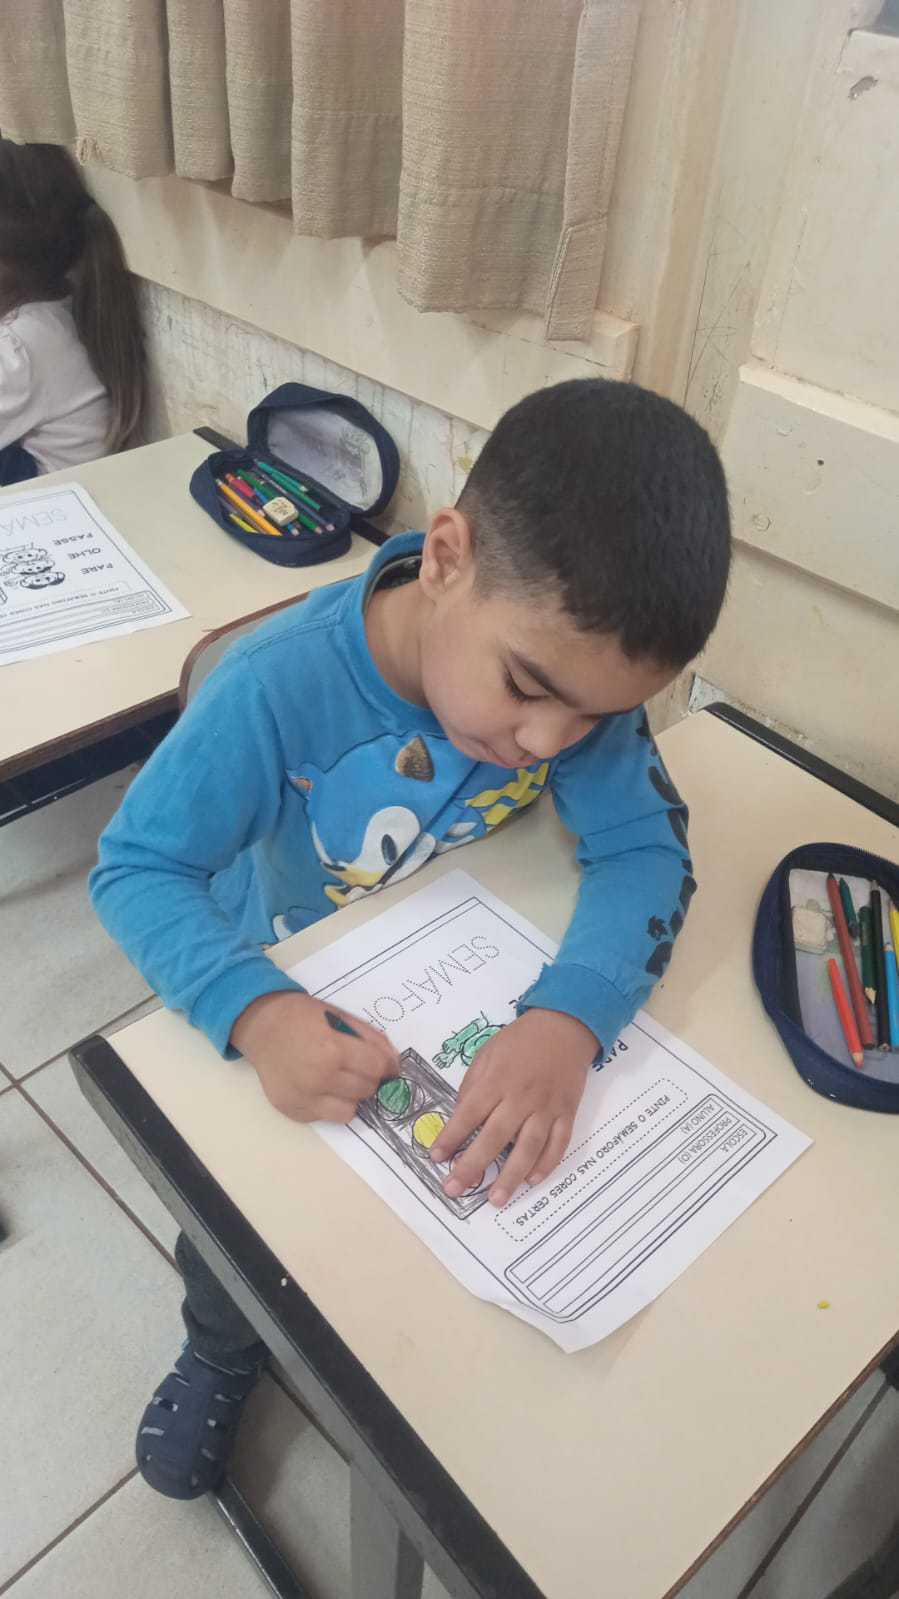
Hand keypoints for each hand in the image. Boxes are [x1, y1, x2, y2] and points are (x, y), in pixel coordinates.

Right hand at [231, 991, 397, 1122]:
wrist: (262, 1027)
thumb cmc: (304, 1018)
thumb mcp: (342, 1017)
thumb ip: (372, 1040)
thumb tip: (394, 1065)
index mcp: (333, 1049)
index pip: (377, 1068)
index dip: (386, 1066)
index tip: (385, 1065)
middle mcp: (319, 1078)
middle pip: (366, 1090)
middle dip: (368, 1078)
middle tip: (356, 1066)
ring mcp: (304, 1098)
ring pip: (351, 1110)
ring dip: (352, 1095)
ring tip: (339, 1078)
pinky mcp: (294, 1111)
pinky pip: (328, 1117)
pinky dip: (331, 1105)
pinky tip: (320, 1087)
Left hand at [430, 1009, 595, 1206]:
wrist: (564, 1027)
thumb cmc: (520, 1041)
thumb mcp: (487, 1054)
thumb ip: (473, 1086)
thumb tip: (460, 1117)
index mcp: (496, 1080)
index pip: (468, 1114)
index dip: (451, 1137)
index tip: (436, 1157)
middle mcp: (520, 1096)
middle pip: (495, 1136)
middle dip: (472, 1165)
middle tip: (455, 1188)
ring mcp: (546, 1107)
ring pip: (528, 1147)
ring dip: (511, 1175)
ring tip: (497, 1198)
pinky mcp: (567, 1112)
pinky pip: (558, 1143)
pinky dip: (547, 1163)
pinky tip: (532, 1180)